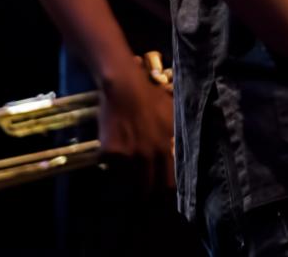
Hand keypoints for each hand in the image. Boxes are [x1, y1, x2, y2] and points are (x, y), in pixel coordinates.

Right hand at [97, 57, 174, 192]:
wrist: (125, 88)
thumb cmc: (152, 99)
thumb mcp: (172, 118)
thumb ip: (174, 138)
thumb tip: (179, 155)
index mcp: (165, 148)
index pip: (167, 182)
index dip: (165, 193)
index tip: (162, 199)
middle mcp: (147, 155)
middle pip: (146, 187)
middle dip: (144, 195)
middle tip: (143, 200)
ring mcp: (126, 155)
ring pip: (126, 180)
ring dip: (126, 180)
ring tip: (127, 178)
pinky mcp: (108, 153)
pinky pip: (109, 166)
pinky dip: (110, 163)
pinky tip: (113, 152)